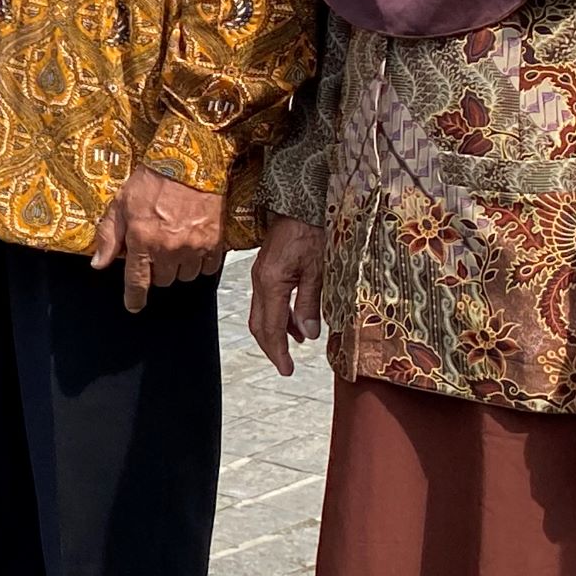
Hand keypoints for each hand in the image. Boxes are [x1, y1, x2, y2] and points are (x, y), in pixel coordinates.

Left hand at [89, 164, 226, 313]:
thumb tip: (98, 264)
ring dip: (178, 267)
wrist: (189, 164)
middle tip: (155, 251)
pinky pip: (207, 268)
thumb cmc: (152, 182)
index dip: (135, 298)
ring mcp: (194, 248)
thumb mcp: (120, 205)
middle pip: (162, 280)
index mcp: (143, 240)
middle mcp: (169, 249)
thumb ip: (109, 237)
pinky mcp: (215, 243)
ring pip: (185, 276)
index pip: (137, 281)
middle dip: (156, 270)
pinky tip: (193, 246)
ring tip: (174, 245)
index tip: (134, 306)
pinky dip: (200, 262)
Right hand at [247, 217, 325, 375]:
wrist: (298, 205)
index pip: (271, 328)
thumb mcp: (317, 270)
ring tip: (295, 345)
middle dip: (271, 348)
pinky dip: (277, 317)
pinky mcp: (264, 270)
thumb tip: (309, 334)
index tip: (287, 370)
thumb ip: (310, 303)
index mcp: (272, 283)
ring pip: (260, 314)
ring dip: (275, 332)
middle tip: (286, 366)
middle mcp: (260, 282)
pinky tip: (294, 321)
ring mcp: (259, 275)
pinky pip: (265, 301)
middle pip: (258, 324)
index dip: (278, 352)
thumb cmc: (310, 232)